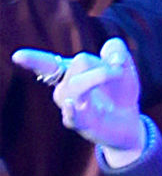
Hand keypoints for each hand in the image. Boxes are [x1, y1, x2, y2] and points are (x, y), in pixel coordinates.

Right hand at [12, 38, 146, 164]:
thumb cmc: (119, 93)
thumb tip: (114, 57)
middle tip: (120, 70)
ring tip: (116, 74)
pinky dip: (72, 111)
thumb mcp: (123, 67)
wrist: (130, 123)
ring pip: (74, 88)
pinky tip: (71, 104)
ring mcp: (73, 107)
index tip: (18, 57)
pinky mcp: (83, 125)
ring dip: (97, 77)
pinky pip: (72, 118)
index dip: (33, 60)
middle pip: (77, 64)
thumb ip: (116, 51)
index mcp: (72, 72)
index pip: (48, 64)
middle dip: (102, 62)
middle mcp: (67, 90)